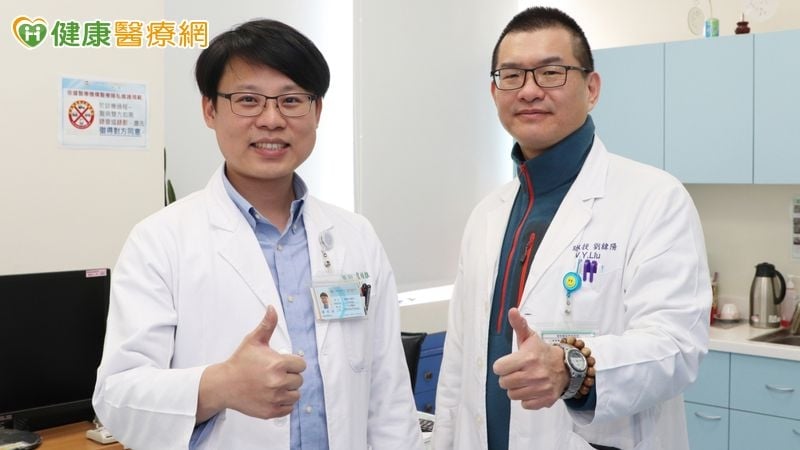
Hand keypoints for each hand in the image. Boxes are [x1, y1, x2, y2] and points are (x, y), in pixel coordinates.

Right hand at [198, 305, 305, 420]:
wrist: (224, 385)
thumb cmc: (239, 362)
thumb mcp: (253, 341)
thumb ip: (267, 324)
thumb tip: (272, 308)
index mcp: (278, 364)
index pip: (301, 365)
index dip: (293, 363)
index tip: (282, 363)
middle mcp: (278, 382)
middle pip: (299, 380)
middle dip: (290, 376)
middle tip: (275, 374)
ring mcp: (274, 398)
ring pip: (296, 395)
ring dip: (288, 390)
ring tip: (274, 385)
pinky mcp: (270, 411)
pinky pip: (288, 408)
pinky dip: (283, 403)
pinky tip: (273, 395)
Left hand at [491, 308, 567, 409]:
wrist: (566, 367)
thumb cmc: (542, 352)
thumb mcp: (530, 337)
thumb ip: (518, 325)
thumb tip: (512, 311)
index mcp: (527, 358)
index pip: (499, 368)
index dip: (501, 366)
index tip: (508, 364)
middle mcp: (534, 374)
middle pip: (504, 383)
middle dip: (508, 377)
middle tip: (517, 372)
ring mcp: (540, 388)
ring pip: (512, 395)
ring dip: (516, 388)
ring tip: (524, 380)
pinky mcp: (545, 399)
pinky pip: (525, 404)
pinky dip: (526, 398)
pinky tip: (532, 389)